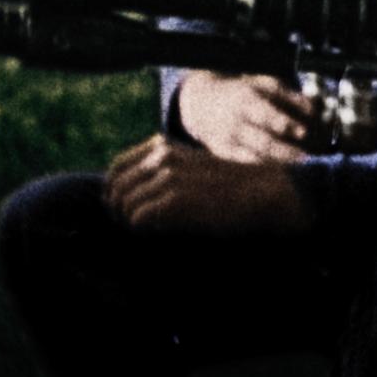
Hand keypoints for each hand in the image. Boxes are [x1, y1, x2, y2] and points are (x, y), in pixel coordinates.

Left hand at [104, 135, 312, 233]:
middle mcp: (162, 157)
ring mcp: (168, 176)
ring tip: (153, 229)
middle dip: (119, 211)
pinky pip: (138, 219)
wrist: (262, 192)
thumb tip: (122, 194)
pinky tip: (165, 230)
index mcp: (164, 146)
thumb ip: (160, 172)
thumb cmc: (228, 186)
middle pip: (115, 189)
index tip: (126, 209)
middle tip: (136, 225)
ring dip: (132, 222)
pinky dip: (145, 230)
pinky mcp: (175, 199)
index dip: (114, 192)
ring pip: (124, 205)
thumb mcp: (191, 167)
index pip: (116, 169)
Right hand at [177, 71, 321, 161]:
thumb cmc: (244, 92)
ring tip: (299, 160)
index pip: (266, 115)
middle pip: (261, 141)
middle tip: (305, 155)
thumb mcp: (264, 85)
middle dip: (285, 150)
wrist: (202, 102)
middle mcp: (234, 121)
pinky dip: (265, 162)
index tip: (303, 131)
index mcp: (245, 99)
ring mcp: (226, 138)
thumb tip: (313, 108)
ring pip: (255, 155)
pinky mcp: (222, 151)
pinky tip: (280, 161)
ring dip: (279, 159)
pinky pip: (246, 160)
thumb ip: (290, 95)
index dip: (285, 124)